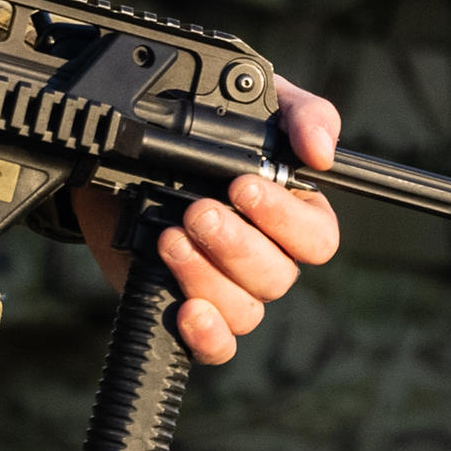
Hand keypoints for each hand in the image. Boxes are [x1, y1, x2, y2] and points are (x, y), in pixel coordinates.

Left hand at [74, 80, 344, 362]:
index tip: (243, 187)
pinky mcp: (189, 310)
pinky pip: (216, 348)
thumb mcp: (258, 102)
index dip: (283, 219)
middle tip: (196, 211)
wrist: (128, 152)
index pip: (317, 239)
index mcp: (293, 215)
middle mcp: (267, 258)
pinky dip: (206, 335)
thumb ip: (302, 115)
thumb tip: (322, 152)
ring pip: (244, 310)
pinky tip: (185, 309)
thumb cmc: (205, 123)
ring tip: (169, 238)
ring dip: (205, 276)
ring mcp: (228, 288)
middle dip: (234, 244)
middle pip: (277, 277)